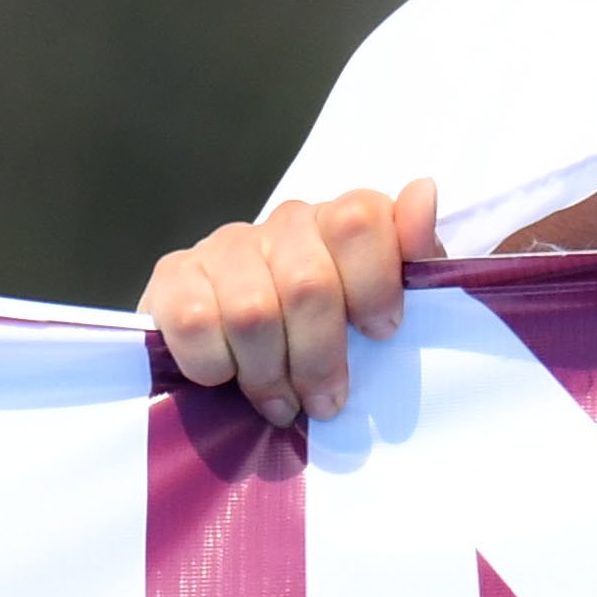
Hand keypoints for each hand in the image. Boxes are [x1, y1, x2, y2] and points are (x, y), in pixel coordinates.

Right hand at [145, 179, 439, 427]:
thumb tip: (423, 190)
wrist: (243, 347)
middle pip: (308, 285)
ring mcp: (226, 245)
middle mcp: (284, 222)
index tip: (380, 334)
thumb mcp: (391, 301)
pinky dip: (216, 365)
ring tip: (283, 406)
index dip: (374, 284)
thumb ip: (415, 254)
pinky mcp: (173, 276)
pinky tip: (228, 379)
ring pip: (253, 313)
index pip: (361, 220)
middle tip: (327, 402)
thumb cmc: (336, 329)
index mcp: (341, 220)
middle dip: (321, 358)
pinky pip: (195, 323)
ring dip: (271, 375)